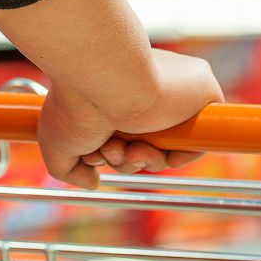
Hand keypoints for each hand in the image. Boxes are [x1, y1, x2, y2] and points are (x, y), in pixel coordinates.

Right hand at [36, 48, 223, 188]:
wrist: (106, 78)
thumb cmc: (76, 104)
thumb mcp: (57, 142)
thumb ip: (70, 169)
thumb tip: (93, 182)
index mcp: (119, 97)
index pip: (125, 138)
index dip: (111, 155)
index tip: (95, 154)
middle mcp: (147, 94)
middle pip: (145, 148)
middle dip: (125, 160)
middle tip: (110, 150)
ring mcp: (175, 96)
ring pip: (168, 149)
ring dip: (144, 160)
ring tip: (124, 146)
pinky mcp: (203, 94)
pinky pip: (199, 142)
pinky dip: (180, 156)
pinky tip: (157, 151)